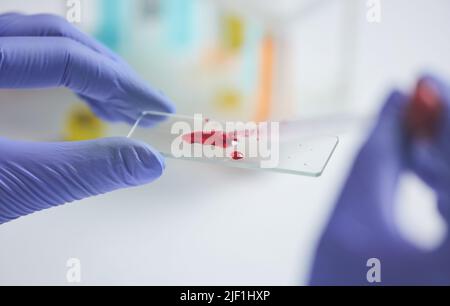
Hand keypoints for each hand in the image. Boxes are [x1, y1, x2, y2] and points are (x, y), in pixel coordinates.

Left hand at [0, 14, 174, 223]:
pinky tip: (76, 94)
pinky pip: (19, 50)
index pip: (61, 55)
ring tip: (117, 104)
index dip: (119, 82)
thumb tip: (146, 162)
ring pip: (36, 37)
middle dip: (108, 71)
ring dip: (86, 67)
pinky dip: (58, 69)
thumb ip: (82, 171)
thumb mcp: (8, 186)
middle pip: (51, 35)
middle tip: (143, 107)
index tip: (156, 108)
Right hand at [309, 75, 449, 284]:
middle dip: (442, 136)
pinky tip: (425, 180)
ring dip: (443, 161)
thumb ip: (377, 150)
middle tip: (410, 110)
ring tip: (410, 155)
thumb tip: (393, 98)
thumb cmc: (337, 286)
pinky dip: (446, 184)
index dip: (445, 112)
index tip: (419, 79)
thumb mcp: (352, 216)